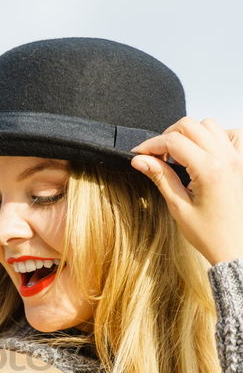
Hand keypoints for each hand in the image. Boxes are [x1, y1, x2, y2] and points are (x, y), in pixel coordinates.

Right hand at [130, 117, 242, 267]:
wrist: (235, 247)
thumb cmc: (211, 234)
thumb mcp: (179, 207)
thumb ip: (160, 177)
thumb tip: (140, 160)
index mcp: (209, 170)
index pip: (173, 141)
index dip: (151, 145)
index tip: (140, 154)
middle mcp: (226, 159)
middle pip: (190, 126)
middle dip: (168, 137)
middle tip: (158, 156)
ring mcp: (237, 158)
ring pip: (209, 125)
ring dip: (190, 134)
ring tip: (180, 156)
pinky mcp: (242, 162)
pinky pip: (231, 134)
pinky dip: (215, 136)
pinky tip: (204, 152)